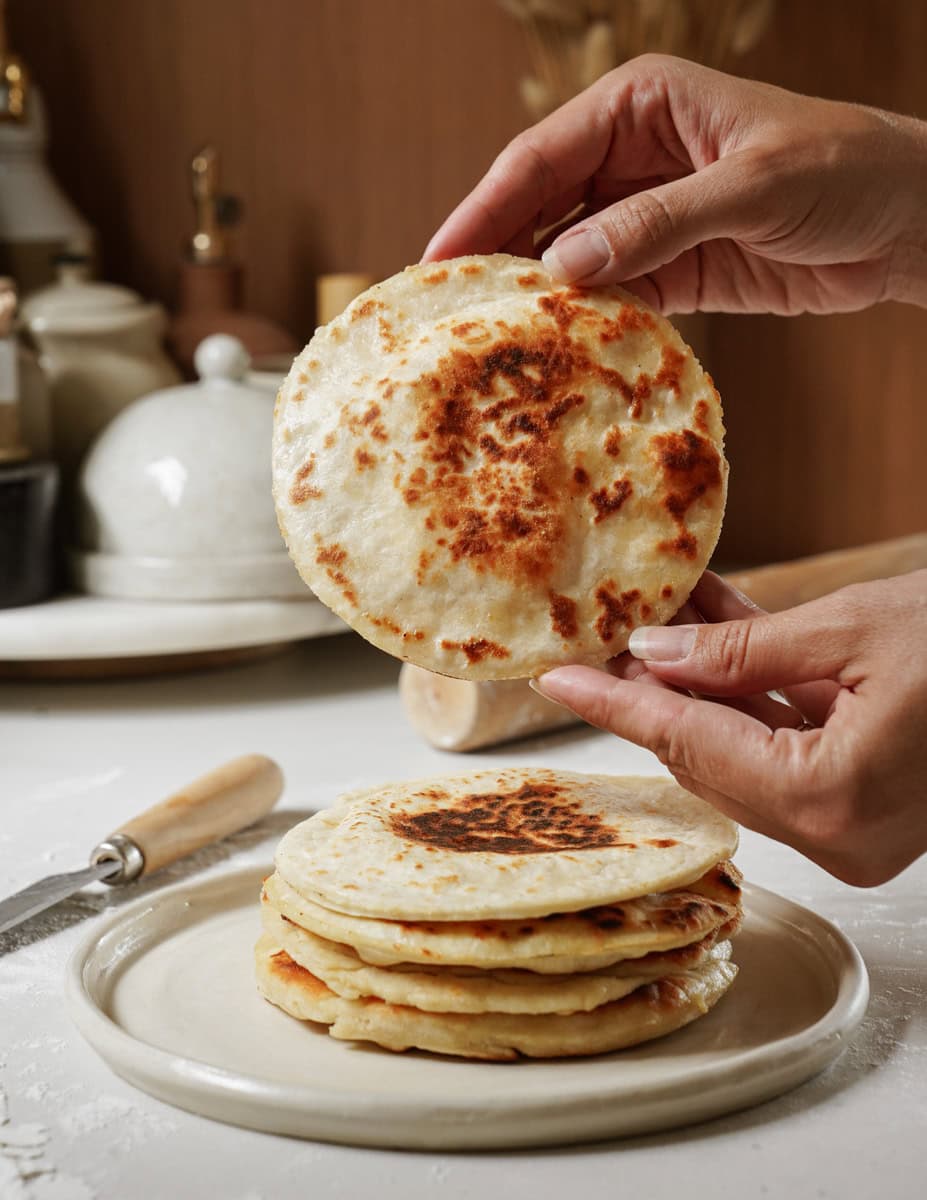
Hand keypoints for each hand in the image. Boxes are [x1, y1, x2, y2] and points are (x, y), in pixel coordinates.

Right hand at [424, 54, 926, 314]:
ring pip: (568, 256)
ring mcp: (647, 215)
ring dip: (536, 296)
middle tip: (447, 312)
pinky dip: (583, 320)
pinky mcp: (670, 268)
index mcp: (640, 105)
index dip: (484, 210)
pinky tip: (554, 349)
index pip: (540, 157)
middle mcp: (632, 156)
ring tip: (490, 341)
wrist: (905, 222)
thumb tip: (564, 265)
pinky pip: (610, 294)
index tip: (439, 262)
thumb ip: (658, 223)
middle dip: (495, 256)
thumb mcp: (751, 187)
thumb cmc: (843, 170)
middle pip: (540, 208)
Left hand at [532, 570, 926, 885]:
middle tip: (611, 629)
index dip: (614, 704)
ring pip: (746, 748)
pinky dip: (753, 695)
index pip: (688, 744)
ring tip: (664, 615)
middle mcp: (840, 833)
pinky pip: (789, 747)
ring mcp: (858, 826)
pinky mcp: (871, 803)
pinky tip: (717, 635)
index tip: (556, 676)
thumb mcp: (854, 628)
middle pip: (711, 754)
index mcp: (829, 798)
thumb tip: (654, 654)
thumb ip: (742, 651)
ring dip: (705, 682)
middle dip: (660, 685)